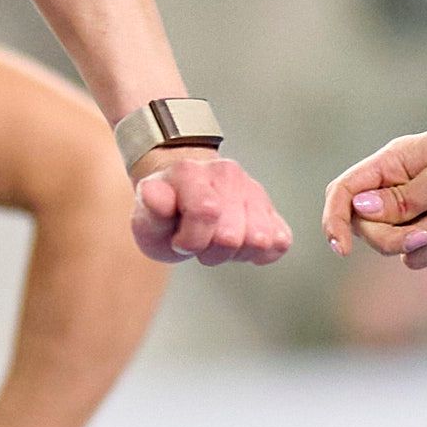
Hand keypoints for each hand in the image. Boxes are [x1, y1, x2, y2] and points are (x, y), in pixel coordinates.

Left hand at [130, 148, 290, 265]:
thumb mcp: (146, 219)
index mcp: (191, 173)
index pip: (206, 212)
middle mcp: (227, 174)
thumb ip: (151, 210)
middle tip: (199, 242)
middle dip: (211, 251)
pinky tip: (239, 245)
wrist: (183, 193)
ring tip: (218, 241)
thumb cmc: (165, 213)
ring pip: (260, 239)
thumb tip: (154, 195)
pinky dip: (260, 253)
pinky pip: (280, 242)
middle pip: (232, 236)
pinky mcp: (271, 208)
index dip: (190, 240)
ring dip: (236, 252)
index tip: (179, 240)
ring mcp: (252, 190)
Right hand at [321, 121, 426, 266]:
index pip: (346, 191)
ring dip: (417, 243)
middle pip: (366, 226)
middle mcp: (399, 186)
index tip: (341, 248)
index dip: (335, 219)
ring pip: (389, 243)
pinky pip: (413, 255)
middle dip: (393, 237)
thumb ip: (404, 197)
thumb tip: (360, 208)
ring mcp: (417, 210)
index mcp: (394, 163)